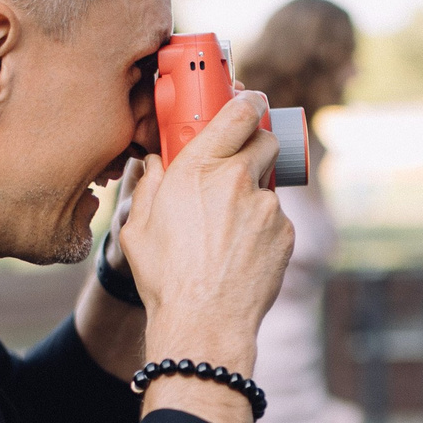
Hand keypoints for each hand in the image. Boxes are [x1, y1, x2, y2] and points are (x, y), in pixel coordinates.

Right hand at [117, 91, 292, 392]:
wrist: (204, 324)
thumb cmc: (165, 278)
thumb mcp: (137, 226)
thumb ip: (149, 185)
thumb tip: (155, 163)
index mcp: (198, 169)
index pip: (237, 112)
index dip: (248, 100)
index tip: (250, 99)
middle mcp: (237, 180)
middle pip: (263, 140)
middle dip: (254, 146)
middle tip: (237, 164)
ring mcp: (267, 207)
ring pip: (267, 186)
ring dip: (253, 197)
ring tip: (228, 232)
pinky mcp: (284, 234)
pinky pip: (275, 220)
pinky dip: (262, 229)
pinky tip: (240, 254)